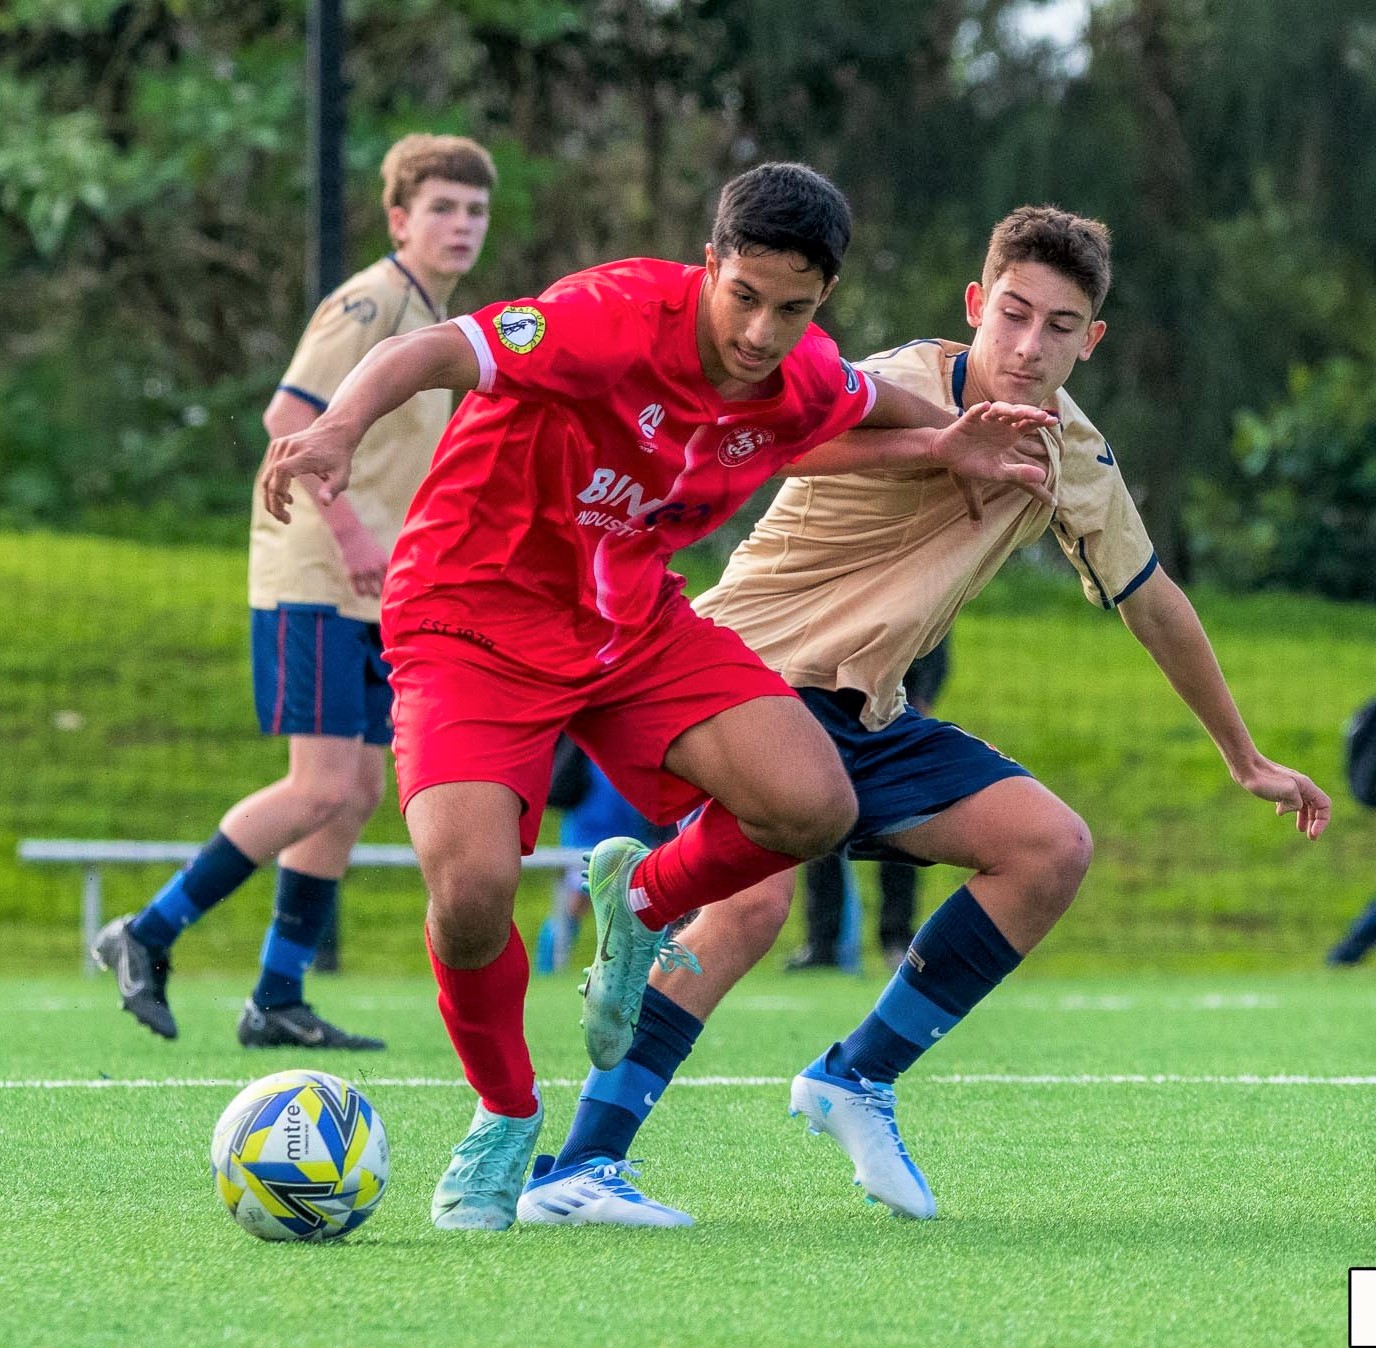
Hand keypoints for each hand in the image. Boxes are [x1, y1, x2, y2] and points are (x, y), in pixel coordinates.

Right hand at [262, 420, 359, 523]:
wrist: (333, 432)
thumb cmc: (339, 457)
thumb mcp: (342, 475)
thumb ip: (333, 489)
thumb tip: (325, 503)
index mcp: (303, 455)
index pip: (281, 472)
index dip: (278, 493)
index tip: (287, 512)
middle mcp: (288, 448)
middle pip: (269, 478)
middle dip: (273, 503)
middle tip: (285, 520)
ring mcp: (280, 445)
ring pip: (266, 476)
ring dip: (271, 497)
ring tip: (285, 513)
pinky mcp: (276, 446)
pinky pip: (268, 470)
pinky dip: (273, 485)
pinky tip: (287, 497)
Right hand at [334, 524, 390, 597]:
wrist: (351, 535)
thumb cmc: (367, 543)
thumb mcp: (380, 552)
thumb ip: (385, 564)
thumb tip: (391, 576)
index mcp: (383, 562)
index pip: (391, 580)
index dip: (392, 586)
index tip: (392, 589)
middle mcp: (374, 568)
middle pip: (382, 588)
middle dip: (383, 592)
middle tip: (383, 593)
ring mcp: (362, 572)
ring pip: (371, 592)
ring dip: (373, 595)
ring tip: (373, 593)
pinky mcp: (351, 574)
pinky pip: (358, 591)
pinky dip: (362, 594)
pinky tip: (363, 591)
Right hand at [933, 401, 1058, 509]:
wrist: (947, 456)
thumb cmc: (973, 463)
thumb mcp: (998, 472)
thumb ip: (1019, 474)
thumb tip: (1043, 477)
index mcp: (1009, 435)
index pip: (1029, 425)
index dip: (1041, 422)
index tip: (1055, 422)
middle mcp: (1000, 424)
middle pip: (1017, 414)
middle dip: (1029, 413)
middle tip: (1042, 417)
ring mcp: (984, 420)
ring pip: (999, 410)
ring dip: (1008, 409)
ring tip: (1017, 413)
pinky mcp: (967, 421)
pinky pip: (975, 412)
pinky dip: (980, 410)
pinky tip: (986, 407)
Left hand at [1233, 758, 1331, 839]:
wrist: (1245, 767)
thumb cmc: (1265, 779)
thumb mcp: (1286, 792)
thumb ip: (1296, 803)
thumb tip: (1292, 809)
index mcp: (1306, 786)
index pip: (1324, 805)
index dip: (1322, 821)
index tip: (1312, 834)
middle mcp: (1300, 785)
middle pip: (1315, 806)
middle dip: (1315, 822)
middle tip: (1311, 838)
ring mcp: (1289, 786)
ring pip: (1302, 803)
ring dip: (1303, 817)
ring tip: (1300, 830)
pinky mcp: (1277, 787)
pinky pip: (1289, 800)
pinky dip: (1289, 809)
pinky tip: (1279, 813)